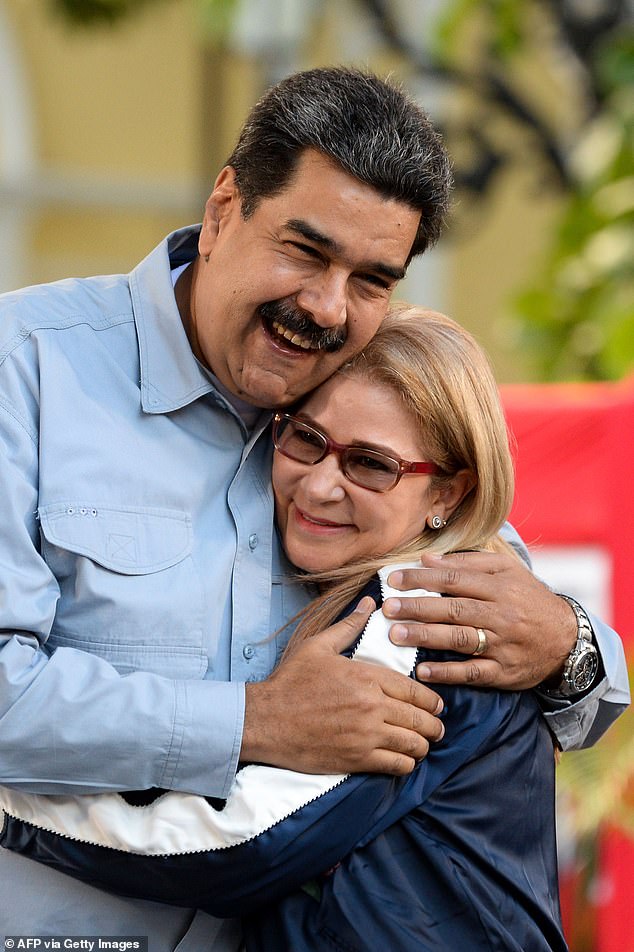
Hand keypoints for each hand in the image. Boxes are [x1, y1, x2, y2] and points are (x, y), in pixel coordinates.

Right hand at [242, 597, 444, 776]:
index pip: (414, 690)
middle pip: (420, 718)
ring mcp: (366, 735)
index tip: (438, 706)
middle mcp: (372, 706)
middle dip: (434, 725)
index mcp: (366, 677)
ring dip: (422, 745)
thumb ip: (349, 626)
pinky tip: (404, 760)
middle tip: (436, 729)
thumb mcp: (318, 646)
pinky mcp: (357, 759)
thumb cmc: (290, 682)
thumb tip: (370, 603)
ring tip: (422, 745)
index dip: (431, 700)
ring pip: (413, 744)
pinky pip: (397, 765)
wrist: (266, 720)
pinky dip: (406, 764)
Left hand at [383, 551, 576, 690]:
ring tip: (396, 635)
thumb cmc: (529, 599)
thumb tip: (428, 558)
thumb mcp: (507, 572)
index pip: (454, 579)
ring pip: (460, 640)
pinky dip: (448, 672)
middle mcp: (501, 615)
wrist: (567, 638)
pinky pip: (473, 672)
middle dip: (417, 608)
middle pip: (453, 609)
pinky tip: (423, 670)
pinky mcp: (504, 672)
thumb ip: (468, 563)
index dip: (422, 579)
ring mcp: (502, 645)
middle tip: (388, 608)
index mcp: (499, 586)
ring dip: (425, 637)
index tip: (394, 580)